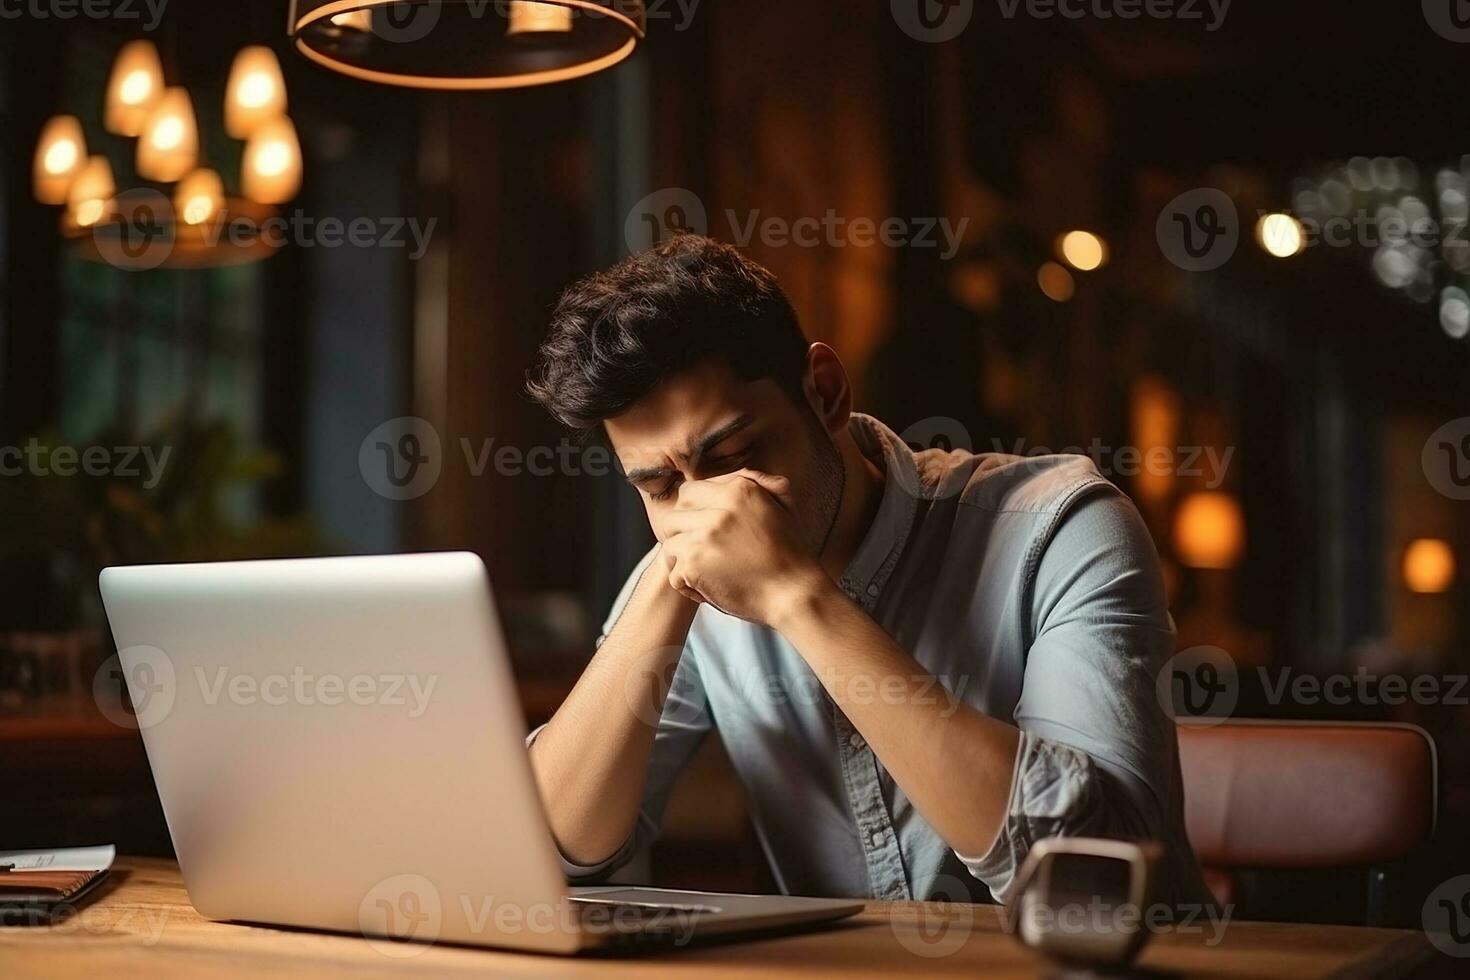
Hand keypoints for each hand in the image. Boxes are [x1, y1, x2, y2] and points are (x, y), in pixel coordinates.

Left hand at [659, 469, 827, 624]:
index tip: (702, 529)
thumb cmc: (792, 553)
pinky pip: (674, 574)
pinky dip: (688, 586)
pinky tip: (709, 589)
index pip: (689, 491)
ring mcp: (704, 537)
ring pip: (670, 544)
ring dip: (684, 561)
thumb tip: (738, 475)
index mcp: (739, 490)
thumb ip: (760, 482)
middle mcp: (719, 509)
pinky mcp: (695, 565)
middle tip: (701, 552)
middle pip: (673, 516)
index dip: (692, 512)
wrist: (796, 593)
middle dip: (682, 535)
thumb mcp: (784, 504)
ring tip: (705, 572)